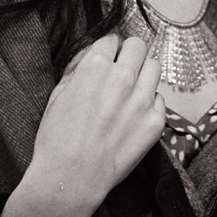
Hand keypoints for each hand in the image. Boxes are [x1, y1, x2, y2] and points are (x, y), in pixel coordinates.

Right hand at [27, 33, 165, 216]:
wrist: (71, 177)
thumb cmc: (57, 137)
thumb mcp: (58, 93)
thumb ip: (78, 66)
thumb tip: (93, 53)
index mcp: (96, 66)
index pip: (113, 39)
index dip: (108, 50)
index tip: (107, 59)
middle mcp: (123, 77)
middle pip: (138, 46)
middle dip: (129, 54)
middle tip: (123, 69)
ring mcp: (142, 99)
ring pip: (154, 66)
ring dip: (143, 73)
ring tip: (132, 90)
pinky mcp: (155, 121)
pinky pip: (159, 98)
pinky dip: (149, 102)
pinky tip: (135, 115)